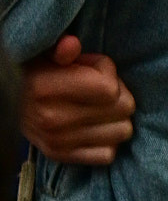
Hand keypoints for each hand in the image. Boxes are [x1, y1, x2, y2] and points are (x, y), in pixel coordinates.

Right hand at [18, 35, 134, 165]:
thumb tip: (71, 44)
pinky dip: (107, 141)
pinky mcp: (62, 156)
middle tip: (101, 89)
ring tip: (99, 107)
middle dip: (118, 94)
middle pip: (123, 109)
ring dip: (116, 118)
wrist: (8, 101)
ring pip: (122, 132)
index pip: (109, 88)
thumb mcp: (45, 54)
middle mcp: (53, 119)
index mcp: (47, 88)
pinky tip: (96, 127)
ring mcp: (59, 141)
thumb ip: (60, 48)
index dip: (110, 74)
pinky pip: (107, 155)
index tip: (97, 70)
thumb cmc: (35, 73)